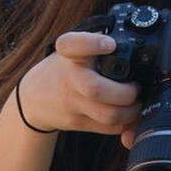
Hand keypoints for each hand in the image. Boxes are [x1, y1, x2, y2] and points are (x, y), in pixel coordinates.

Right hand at [17, 31, 140, 134]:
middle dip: (127, 91)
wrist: (34, 99)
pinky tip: (128, 115)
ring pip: (108, 114)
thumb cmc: (62, 70)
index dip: (93, 43)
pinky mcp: (78, 122)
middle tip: (135, 87)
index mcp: (68, 54)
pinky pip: (109, 128)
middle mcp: (69, 78)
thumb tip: (126, 42)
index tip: (109, 44)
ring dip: (131, 111)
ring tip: (135, 102)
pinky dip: (126, 123)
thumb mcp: (72, 51)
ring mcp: (72, 103)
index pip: (73, 45)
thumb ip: (94, 42)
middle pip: (96, 89)